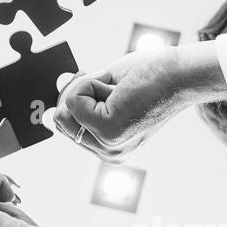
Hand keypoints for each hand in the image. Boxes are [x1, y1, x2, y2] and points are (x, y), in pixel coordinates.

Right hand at [53, 40, 226, 161]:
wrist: (181, 74)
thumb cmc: (149, 78)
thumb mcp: (106, 93)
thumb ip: (77, 108)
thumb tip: (46, 116)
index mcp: (110, 147)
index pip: (66, 124)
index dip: (78, 98)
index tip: (109, 91)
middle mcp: (108, 153)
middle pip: (61, 118)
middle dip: (81, 93)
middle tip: (116, 90)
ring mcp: (108, 145)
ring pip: (65, 107)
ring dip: (87, 87)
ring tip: (119, 90)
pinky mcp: (107, 130)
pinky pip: (73, 98)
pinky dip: (91, 82)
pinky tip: (118, 88)